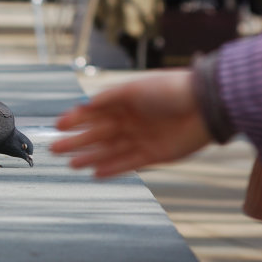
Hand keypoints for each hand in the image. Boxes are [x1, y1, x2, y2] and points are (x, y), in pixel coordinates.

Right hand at [49, 71, 212, 177]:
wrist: (206, 105)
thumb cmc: (169, 90)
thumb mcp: (133, 88)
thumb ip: (108, 98)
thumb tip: (84, 105)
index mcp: (124, 102)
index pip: (94, 113)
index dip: (76, 119)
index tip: (58, 126)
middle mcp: (130, 121)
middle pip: (98, 134)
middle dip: (77, 141)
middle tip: (55, 149)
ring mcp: (141, 138)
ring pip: (110, 151)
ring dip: (90, 157)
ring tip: (71, 164)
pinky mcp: (155, 155)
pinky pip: (129, 163)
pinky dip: (112, 168)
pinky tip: (95, 173)